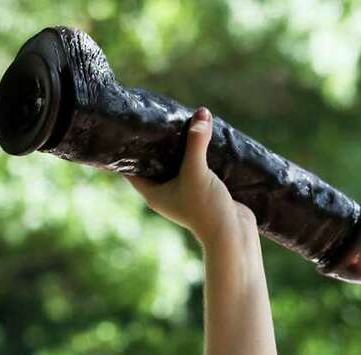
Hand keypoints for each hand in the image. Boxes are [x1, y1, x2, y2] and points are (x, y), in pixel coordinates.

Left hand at [126, 108, 249, 247]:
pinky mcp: (202, 188)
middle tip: (155, 117)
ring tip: (177, 119)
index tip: (127, 128)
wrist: (233, 235)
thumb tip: (201, 112)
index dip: (128, 150)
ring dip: (178, 145)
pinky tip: (200, 134)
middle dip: (156, 142)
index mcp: (154, 193)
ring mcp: (184, 191)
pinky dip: (196, 152)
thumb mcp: (197, 172)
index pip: (131, 170)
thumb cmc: (207, 209)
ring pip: (176, 162)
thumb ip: (197, 142)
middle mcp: (166, 192)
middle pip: (155, 162)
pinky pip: (195, 165)